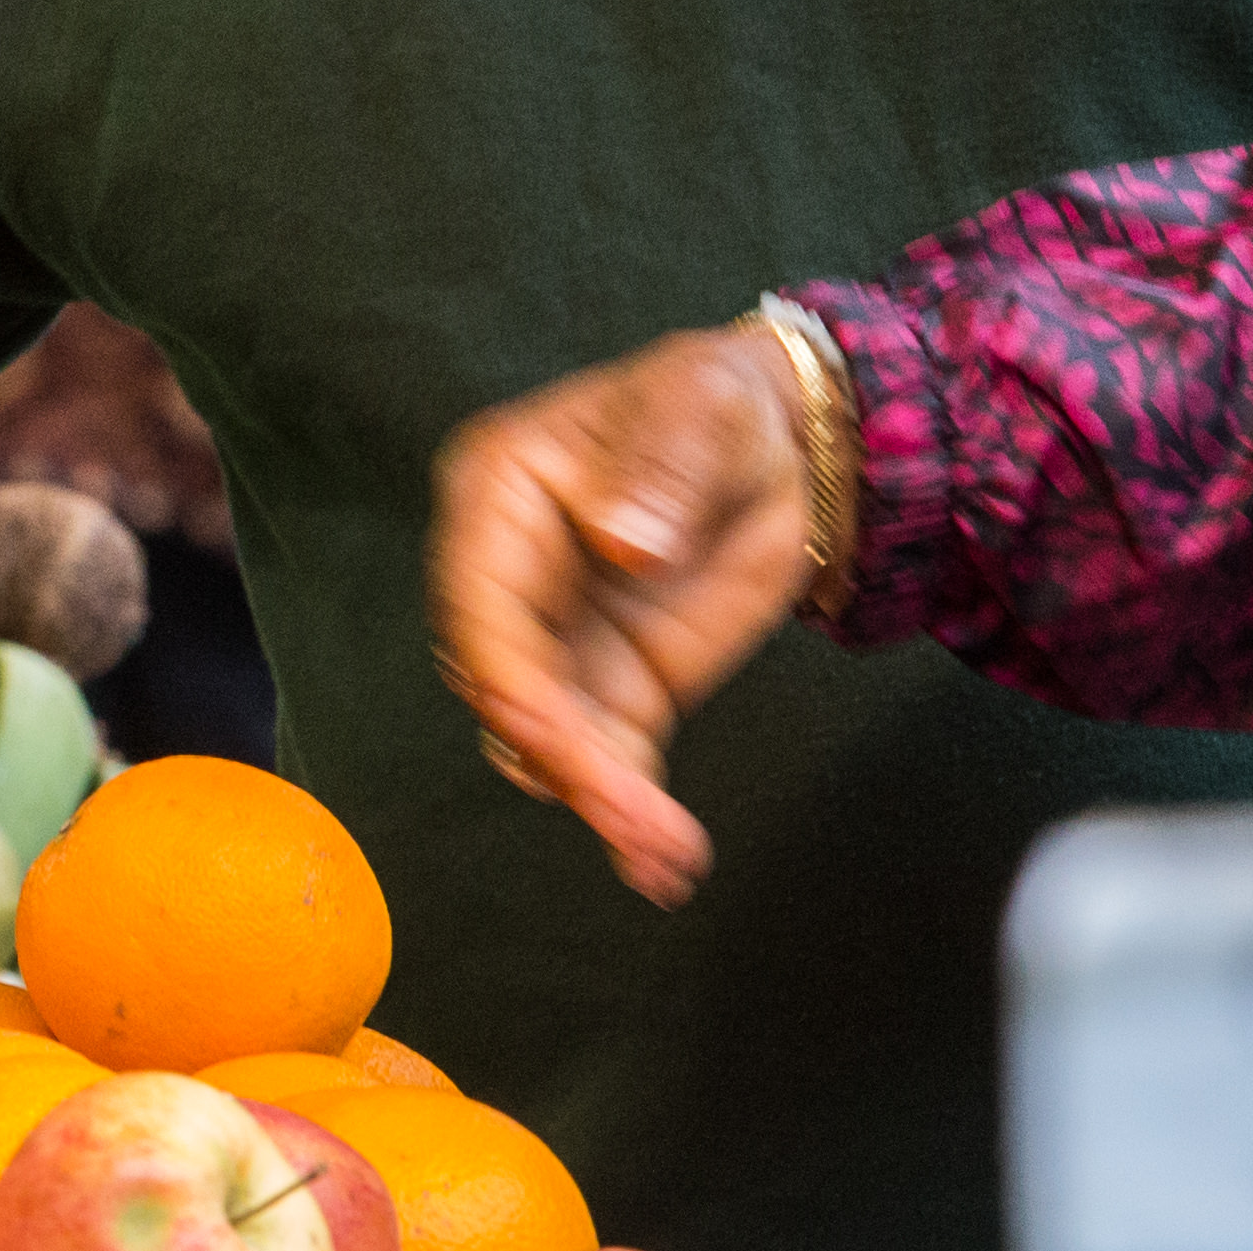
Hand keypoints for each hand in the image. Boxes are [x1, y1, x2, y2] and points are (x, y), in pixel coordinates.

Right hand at [428, 323, 821, 905]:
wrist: (780, 444)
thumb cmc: (716, 403)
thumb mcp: (697, 406)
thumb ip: (659, 467)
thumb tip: (623, 544)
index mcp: (498, 496)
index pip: (479, 600)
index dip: (507, 672)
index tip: (552, 732)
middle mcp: (512, 577)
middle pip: (508, 684)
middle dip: (562, 755)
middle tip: (629, 815)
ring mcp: (562, 640)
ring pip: (549, 737)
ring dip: (597, 798)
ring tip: (659, 849)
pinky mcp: (619, 686)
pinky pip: (609, 756)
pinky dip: (631, 810)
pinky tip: (665, 857)